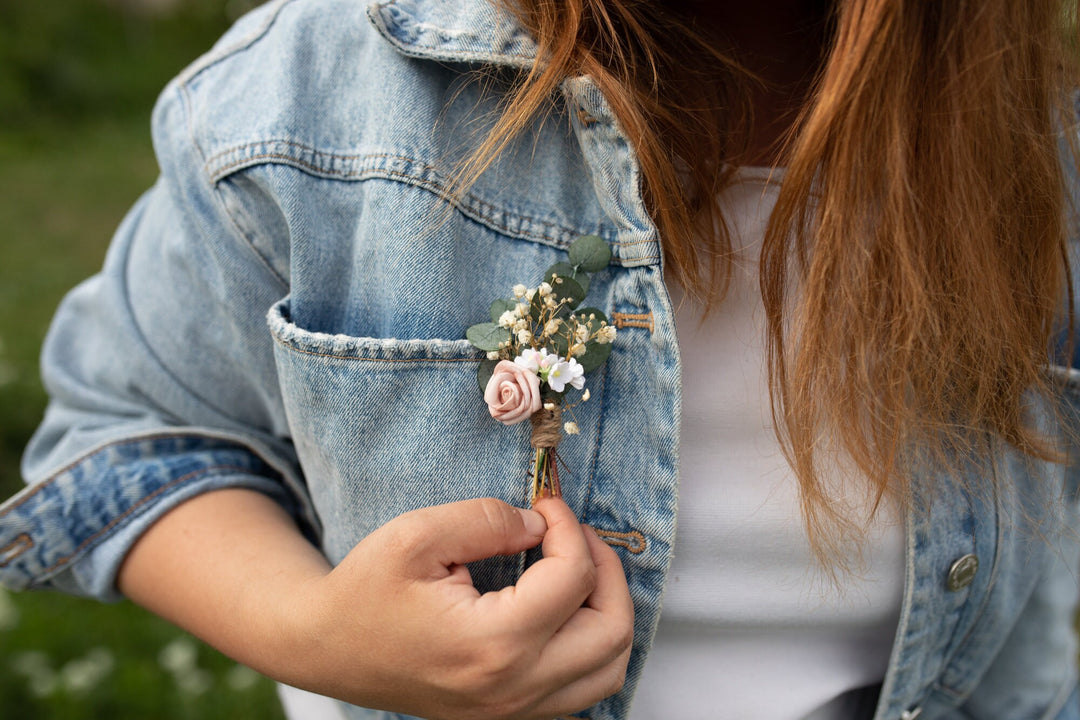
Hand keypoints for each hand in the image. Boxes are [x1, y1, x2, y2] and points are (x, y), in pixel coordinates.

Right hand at [283, 497, 634, 719]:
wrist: (327, 648)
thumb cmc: (364, 592)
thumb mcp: (416, 535)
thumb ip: (487, 520)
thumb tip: (539, 526)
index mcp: (492, 644)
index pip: (573, 578)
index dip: (568, 527)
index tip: (545, 504)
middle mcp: (513, 687)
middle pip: (611, 630)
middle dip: (605, 568)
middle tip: (574, 533)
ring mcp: (514, 710)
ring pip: (608, 668)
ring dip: (607, 610)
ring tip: (577, 569)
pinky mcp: (510, 713)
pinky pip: (583, 688)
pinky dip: (591, 645)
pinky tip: (564, 609)